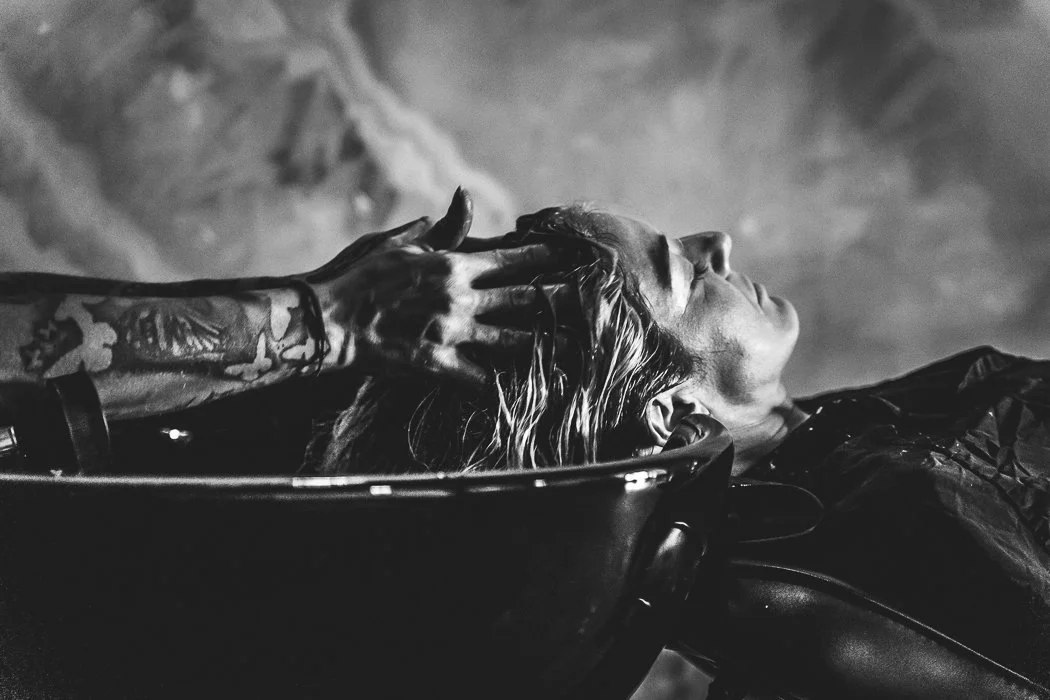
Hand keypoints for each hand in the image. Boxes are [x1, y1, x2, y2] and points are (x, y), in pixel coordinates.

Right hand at [308, 189, 569, 386]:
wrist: (328, 318)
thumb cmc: (357, 274)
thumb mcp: (398, 241)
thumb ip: (438, 227)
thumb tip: (462, 198)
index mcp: (452, 264)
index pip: (509, 259)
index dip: (541, 258)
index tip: (568, 257)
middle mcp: (460, 297)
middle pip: (522, 298)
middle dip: (558, 299)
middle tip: (591, 301)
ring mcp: (451, 332)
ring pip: (511, 339)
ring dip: (545, 344)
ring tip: (575, 349)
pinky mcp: (436, 362)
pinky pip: (476, 378)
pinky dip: (499, 386)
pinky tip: (523, 393)